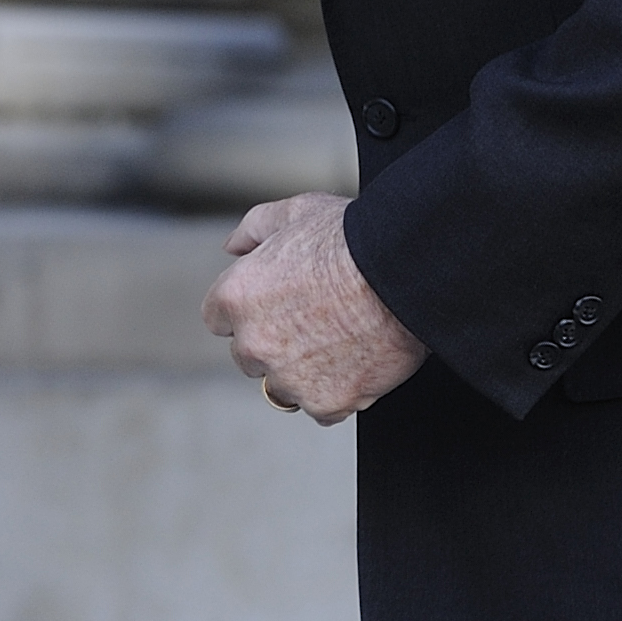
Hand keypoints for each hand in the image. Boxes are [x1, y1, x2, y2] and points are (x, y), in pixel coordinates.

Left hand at [202, 193, 425, 424]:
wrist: (403, 273)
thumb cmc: (354, 239)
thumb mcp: (297, 212)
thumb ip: (254, 229)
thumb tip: (233, 247)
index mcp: (236, 296)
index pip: (218, 319)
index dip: (249, 309)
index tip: (275, 304)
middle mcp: (253, 343)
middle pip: (249, 356)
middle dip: (274, 342)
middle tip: (315, 320)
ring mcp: (288, 378)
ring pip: (284, 386)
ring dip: (304, 371)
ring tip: (341, 339)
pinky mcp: (324, 402)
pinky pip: (322, 408)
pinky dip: (338, 391)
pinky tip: (357, 360)